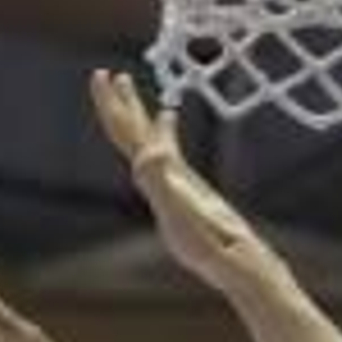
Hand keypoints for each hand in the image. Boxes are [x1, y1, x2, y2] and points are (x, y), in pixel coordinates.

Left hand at [89, 70, 288, 297]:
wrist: (238, 268)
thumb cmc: (214, 247)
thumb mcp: (184, 212)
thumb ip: (162, 183)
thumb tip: (147, 153)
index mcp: (156, 183)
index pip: (128, 139)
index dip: (115, 109)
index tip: (104, 77)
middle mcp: (161, 184)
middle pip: (130, 138)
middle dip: (117, 106)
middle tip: (104, 73)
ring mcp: (175, 187)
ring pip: (148, 143)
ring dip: (138, 114)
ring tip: (127, 82)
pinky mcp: (192, 191)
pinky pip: (171, 152)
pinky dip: (166, 131)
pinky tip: (169, 115)